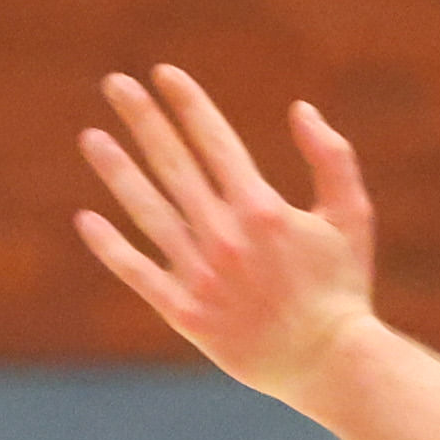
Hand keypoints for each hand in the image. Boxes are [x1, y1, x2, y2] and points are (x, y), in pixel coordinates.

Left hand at [75, 69, 377, 402]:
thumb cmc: (344, 291)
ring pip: (148, 211)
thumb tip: (301, 108)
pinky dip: (110, 247)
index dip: (188, 103)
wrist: (334, 365)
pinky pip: (138, 273)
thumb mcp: (353, 219)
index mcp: (263, 210)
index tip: (164, 74)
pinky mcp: (187, 313)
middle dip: (143, 118)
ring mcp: (201, 275)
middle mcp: (225, 236)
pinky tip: (86, 219)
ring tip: (92, 138)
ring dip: (117, 170)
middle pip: (173, 163)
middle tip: (114, 83)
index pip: (215, 141)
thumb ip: (332, 159)